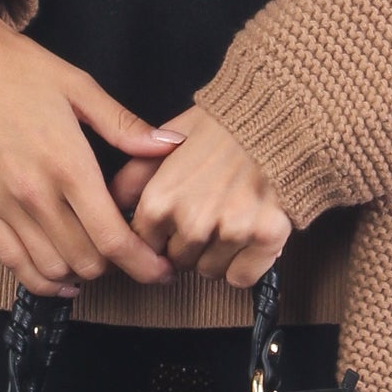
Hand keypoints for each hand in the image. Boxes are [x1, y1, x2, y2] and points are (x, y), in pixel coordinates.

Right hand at [0, 0, 182, 297]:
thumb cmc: (18, 67)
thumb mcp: (79, 86)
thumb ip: (125, 125)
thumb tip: (171, 145)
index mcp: (68, 164)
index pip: (113, 238)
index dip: (143, 264)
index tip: (161, 269)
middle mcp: (35, 194)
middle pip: (86, 260)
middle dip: (117, 266)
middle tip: (132, 253)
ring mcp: (2, 205)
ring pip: (51, 268)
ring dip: (81, 273)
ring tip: (97, 259)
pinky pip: (12, 261)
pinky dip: (40, 278)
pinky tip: (59, 275)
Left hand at [107, 104, 291, 289]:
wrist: (280, 114)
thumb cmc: (225, 124)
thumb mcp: (170, 141)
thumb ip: (135, 174)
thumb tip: (111, 200)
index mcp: (161, 199)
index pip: (144, 245)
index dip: (160, 235)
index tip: (173, 225)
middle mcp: (192, 221)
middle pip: (177, 261)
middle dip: (188, 243)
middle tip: (208, 212)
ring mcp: (230, 231)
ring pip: (209, 271)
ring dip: (216, 254)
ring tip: (230, 217)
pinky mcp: (266, 237)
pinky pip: (241, 277)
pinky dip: (245, 263)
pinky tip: (248, 235)